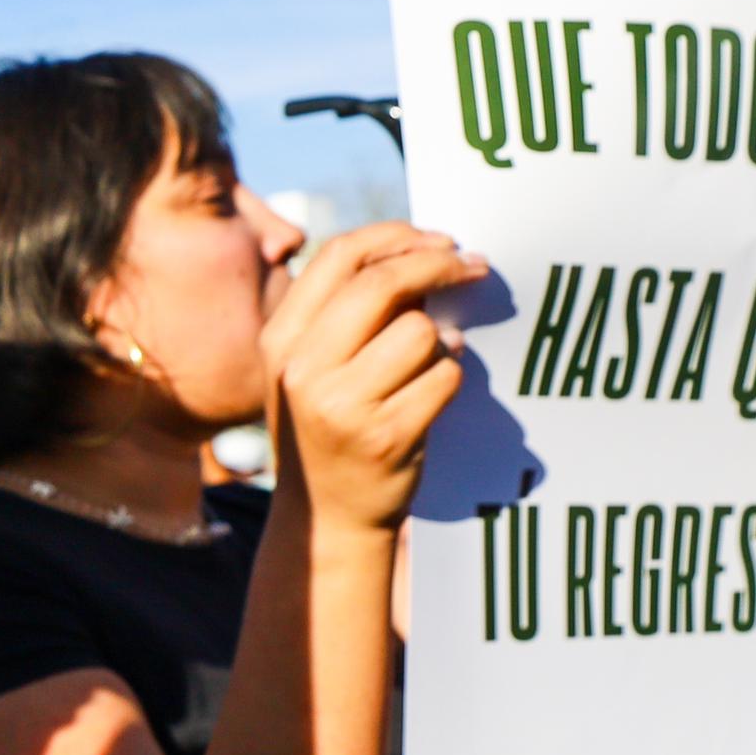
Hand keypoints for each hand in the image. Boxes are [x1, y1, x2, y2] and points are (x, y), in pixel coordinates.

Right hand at [259, 223, 487, 534]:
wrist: (325, 517)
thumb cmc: (326, 428)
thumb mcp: (308, 366)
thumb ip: (343, 313)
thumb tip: (420, 252)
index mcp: (281, 339)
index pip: (340, 257)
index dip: (396, 237)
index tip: (438, 240)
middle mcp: (303, 368)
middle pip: (384, 284)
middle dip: (439, 266)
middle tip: (474, 267)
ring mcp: (342, 404)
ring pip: (421, 333)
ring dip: (440, 341)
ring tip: (428, 363)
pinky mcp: (386, 436)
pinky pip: (444, 377)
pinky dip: (450, 378)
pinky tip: (432, 394)